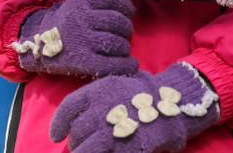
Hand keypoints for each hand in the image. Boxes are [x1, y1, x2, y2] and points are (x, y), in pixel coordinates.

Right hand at [12, 0, 137, 77]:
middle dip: (127, 30)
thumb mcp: (74, 5)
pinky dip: (126, 65)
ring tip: (122, 50)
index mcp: (82, 2)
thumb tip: (127, 12)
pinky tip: (130, 65)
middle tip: (124, 36)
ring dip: (125, 48)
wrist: (34, 43)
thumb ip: (95, 5)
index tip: (130, 14)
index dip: (126, 8)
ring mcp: (83, 40)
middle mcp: (83, 18)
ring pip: (118, 43)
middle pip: (118, 23)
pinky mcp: (83, 61)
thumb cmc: (62, 24)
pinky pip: (112, 64)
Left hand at [50, 63, 218, 152]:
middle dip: (76, 144)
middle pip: (77, 133)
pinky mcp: (129, 145)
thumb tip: (79, 118)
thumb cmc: (143, 93)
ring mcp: (115, 129)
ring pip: (87, 148)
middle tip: (80, 148)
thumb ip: (96, 101)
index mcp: (98, 91)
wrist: (176, 102)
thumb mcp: (116, 86)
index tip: (56, 135)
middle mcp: (103, 109)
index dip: (59, 124)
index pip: (69, 108)